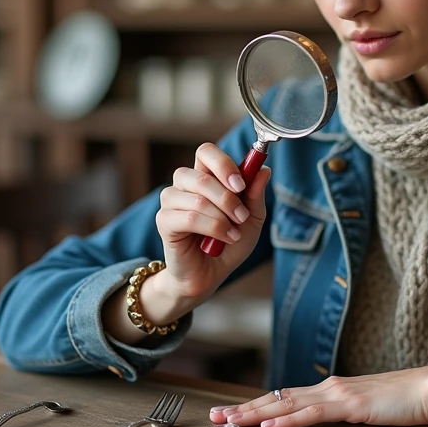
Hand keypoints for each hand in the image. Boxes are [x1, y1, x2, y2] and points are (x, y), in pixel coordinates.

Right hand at [154, 143, 271, 302]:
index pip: (206, 152)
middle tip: (241, 215)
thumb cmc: (228, 243)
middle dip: (227, 196)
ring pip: (196, 197)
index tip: (241, 184)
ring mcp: (171, 201)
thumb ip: (255, 195)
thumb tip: (264, 170)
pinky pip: (189, 218)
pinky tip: (223, 238)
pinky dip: (212, 228)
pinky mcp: (164, 221)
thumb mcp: (251, 219)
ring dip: (221, 216)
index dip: (223, 163)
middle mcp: (184, 185)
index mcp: (205, 176)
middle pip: (199, 174)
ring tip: (233, 233)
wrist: (210, 274)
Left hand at [208, 365, 427, 426]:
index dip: (257, 405)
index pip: (285, 398)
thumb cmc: (403, 400)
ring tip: (231, 420)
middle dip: (245, 408)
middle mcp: (327, 387)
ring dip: (256, 413)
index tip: (233, 413)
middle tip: (216, 415)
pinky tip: (269, 425)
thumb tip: (325, 421)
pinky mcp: (350, 403)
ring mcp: (337, 393)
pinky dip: (288, 419)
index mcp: (330, 389)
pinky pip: (312, 413)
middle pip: (277, 398)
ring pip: (287, 404)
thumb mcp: (366, 407)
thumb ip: (344, 411)